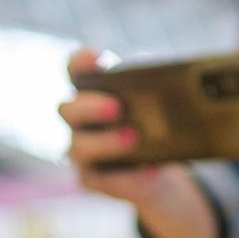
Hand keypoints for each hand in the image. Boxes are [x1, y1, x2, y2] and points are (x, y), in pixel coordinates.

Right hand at [59, 48, 175, 206]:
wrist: (161, 162)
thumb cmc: (155, 119)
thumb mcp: (160, 100)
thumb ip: (155, 87)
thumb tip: (170, 81)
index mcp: (90, 90)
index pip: (75, 71)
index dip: (79, 63)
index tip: (94, 58)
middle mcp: (78, 120)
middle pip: (68, 110)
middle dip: (90, 107)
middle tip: (117, 106)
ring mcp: (81, 150)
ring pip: (79, 147)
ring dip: (106, 142)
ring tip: (134, 138)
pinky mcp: (93, 178)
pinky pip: (102, 179)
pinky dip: (127, 175)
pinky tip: (151, 170)